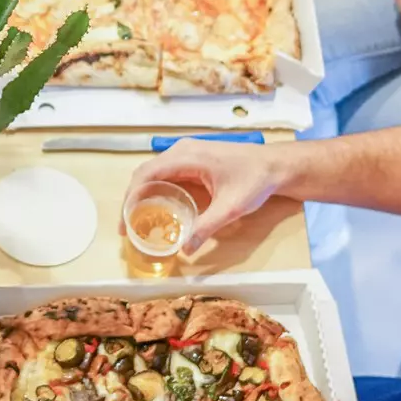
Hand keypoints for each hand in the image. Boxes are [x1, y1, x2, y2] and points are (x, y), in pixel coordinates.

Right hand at [124, 140, 287, 251]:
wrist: (275, 165)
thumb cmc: (255, 180)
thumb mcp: (231, 207)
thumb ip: (206, 227)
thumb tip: (185, 249)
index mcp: (186, 156)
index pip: (146, 174)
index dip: (131, 198)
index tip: (125, 222)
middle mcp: (181, 150)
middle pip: (145, 173)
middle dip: (132, 199)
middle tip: (127, 227)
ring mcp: (186, 153)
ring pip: (153, 173)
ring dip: (142, 194)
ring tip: (137, 220)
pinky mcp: (192, 159)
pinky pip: (166, 173)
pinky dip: (155, 190)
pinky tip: (157, 208)